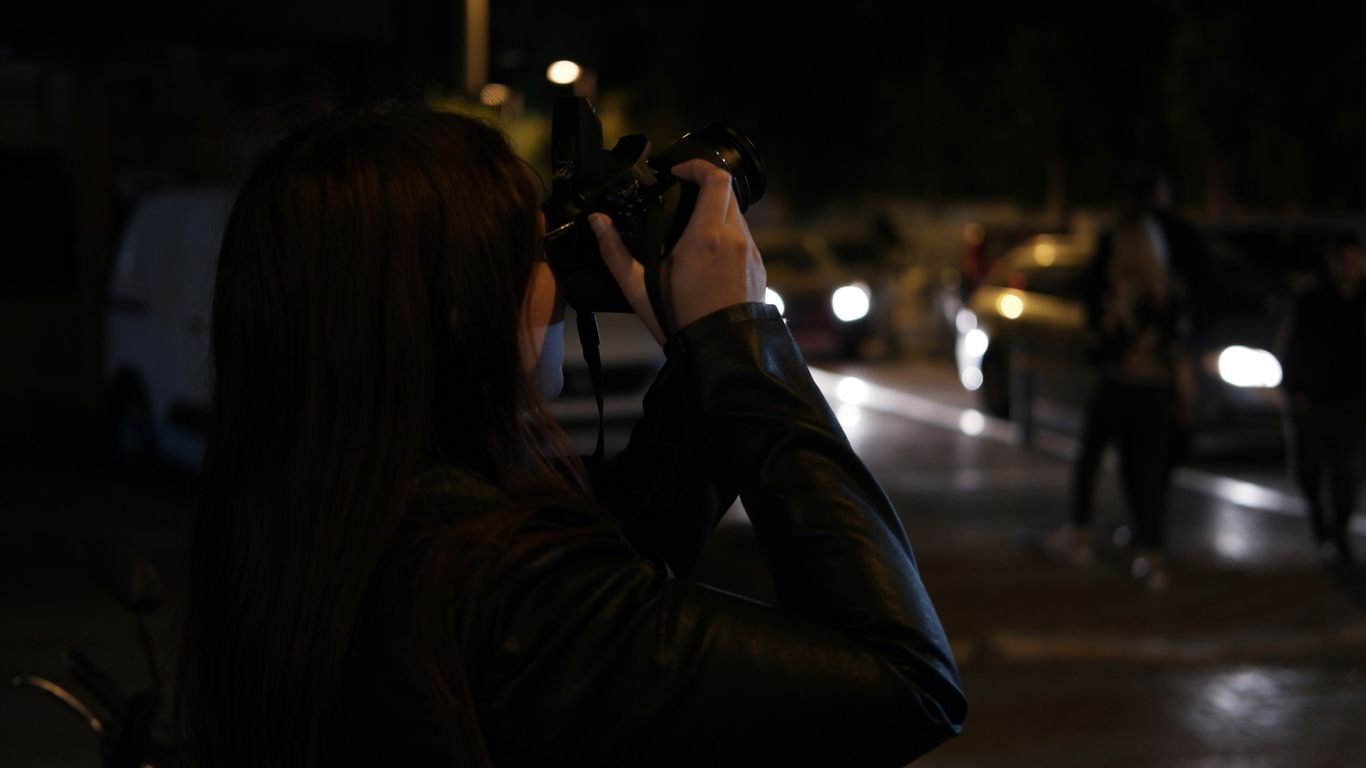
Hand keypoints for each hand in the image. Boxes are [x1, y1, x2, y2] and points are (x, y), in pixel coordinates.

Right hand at [590, 160, 765, 343]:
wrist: (721, 354)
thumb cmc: (679, 321)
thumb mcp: (638, 288)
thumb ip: (614, 251)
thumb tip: (597, 221)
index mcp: (706, 236)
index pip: (716, 180)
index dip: (698, 166)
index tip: (678, 171)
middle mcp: (735, 238)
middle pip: (728, 194)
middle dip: (705, 188)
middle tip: (681, 197)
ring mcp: (751, 254)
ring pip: (738, 217)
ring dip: (717, 213)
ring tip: (691, 231)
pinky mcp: (759, 269)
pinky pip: (744, 240)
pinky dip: (727, 236)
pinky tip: (708, 258)